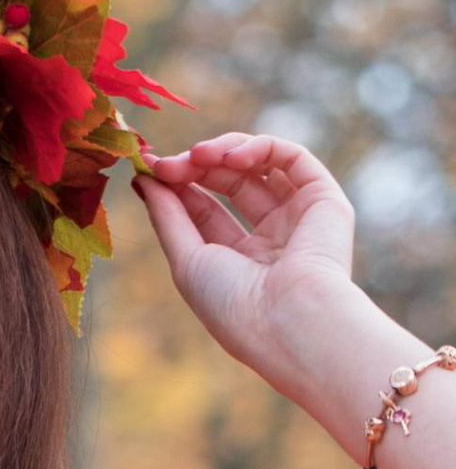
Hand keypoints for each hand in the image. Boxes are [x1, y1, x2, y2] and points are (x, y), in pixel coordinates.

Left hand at [131, 131, 361, 372]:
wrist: (286, 320)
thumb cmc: (231, 302)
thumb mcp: (186, 258)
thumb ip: (167, 216)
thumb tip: (144, 178)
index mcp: (238, 260)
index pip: (204, 209)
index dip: (176, 185)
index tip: (147, 168)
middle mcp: (271, 237)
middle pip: (229, 182)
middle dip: (195, 166)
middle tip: (167, 163)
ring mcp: (299, 217)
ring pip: (259, 165)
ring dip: (223, 152)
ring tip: (198, 155)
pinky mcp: (325, 200)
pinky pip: (293, 158)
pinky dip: (259, 148)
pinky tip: (231, 157)